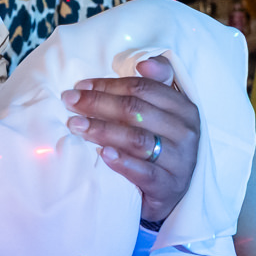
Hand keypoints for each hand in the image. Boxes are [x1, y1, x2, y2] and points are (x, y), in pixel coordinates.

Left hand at [60, 57, 200, 225]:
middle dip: (98, 104)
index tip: (79, 86)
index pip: (143, 88)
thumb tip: (145, 63)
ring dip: (102, 130)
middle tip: (69, 102)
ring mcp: (180, 161)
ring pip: (137, 139)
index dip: (108, 85)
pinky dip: (122, 162)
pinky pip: (144, 173)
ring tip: (76, 126)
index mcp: (184, 108)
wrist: (172, 192)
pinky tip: (102, 154)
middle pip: (136, 110)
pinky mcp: (169, 187)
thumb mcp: (163, 114)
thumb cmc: (162, 145)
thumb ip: (156, 84)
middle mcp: (186, 132)